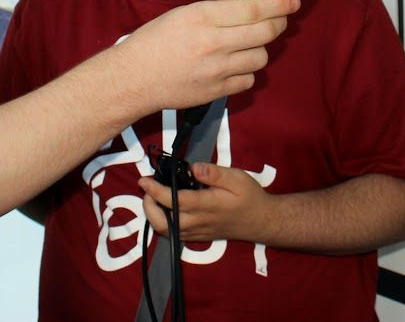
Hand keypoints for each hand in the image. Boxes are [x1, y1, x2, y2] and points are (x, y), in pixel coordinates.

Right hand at [122, 0, 298, 111]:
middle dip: (278, 24)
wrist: (133, 79)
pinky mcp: (216, 91)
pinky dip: (246, 72)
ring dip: (260, 49)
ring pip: (260, 57)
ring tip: (248, 44)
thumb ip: (219, 9)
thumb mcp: (184, 14)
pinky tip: (234, 65)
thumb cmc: (155, 42)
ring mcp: (216, 70)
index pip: (253, 9)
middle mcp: (213, 42)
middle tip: (279, 19)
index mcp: (203, 17)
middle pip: (265, 32)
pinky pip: (248, 80)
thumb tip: (248, 0)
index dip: (279, 4)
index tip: (292, 1)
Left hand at [139, 163, 270, 242]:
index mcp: (206, 205)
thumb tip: (193, 167)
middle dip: (148, 206)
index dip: (154, 191)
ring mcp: (197, 232)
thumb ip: (214, 173)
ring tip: (153, 197)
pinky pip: (174, 234)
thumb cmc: (249, 196)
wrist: (261, 221)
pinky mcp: (198, 237)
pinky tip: (166, 208)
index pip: (173, 200)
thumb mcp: (237, 178)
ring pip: (165, 231)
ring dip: (153, 215)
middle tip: (147, 189)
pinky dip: (163, 222)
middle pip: (162, 222)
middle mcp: (198, 222)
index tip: (143, 180)